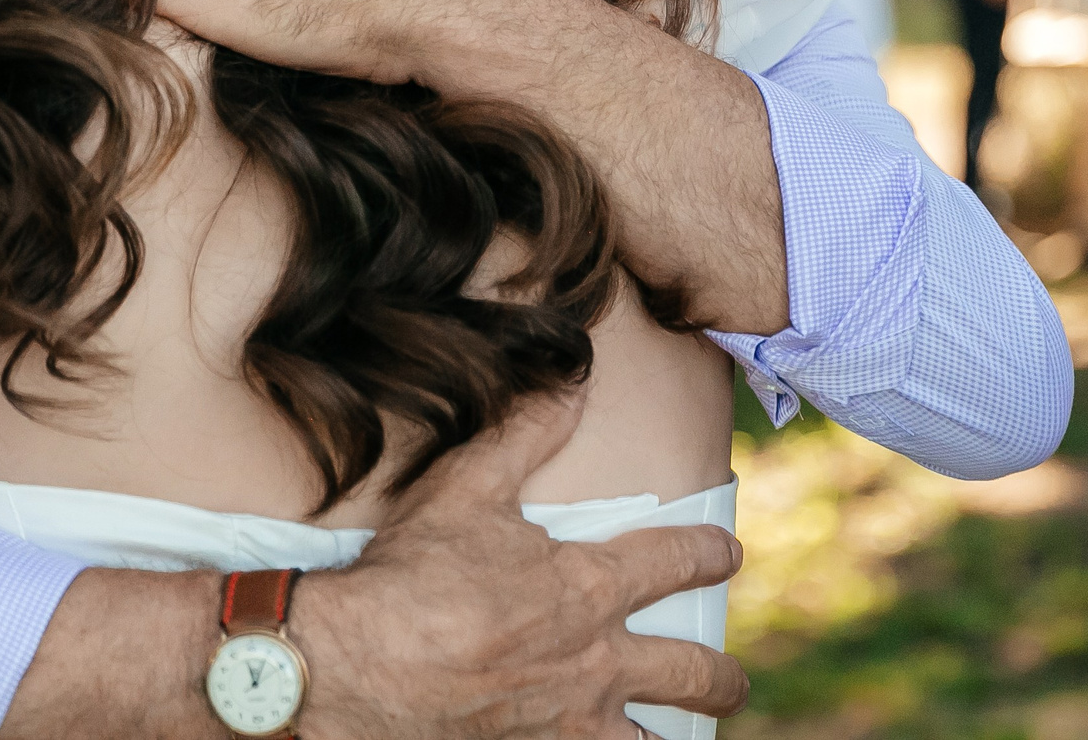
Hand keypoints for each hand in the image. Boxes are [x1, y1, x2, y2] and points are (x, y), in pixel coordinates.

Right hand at [292, 389, 747, 739]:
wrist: (356, 669)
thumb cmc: (412, 576)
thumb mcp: (466, 487)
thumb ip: (526, 434)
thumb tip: (574, 383)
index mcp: (587, 589)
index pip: (674, 562)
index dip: (709, 553)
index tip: (728, 552)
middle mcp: (594, 663)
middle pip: (691, 673)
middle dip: (721, 676)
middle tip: (730, 678)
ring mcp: (568, 724)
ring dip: (675, 734)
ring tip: (681, 734)